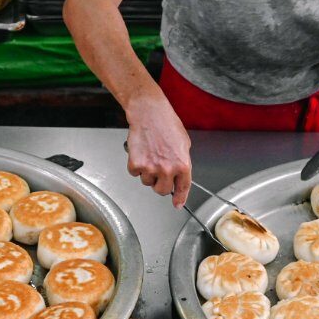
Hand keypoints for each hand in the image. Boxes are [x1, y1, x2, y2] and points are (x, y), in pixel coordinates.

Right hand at [125, 93, 192, 207]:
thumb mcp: (183, 145)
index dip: (179, 198)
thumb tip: (179, 177)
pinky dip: (136, 166)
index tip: (177, 204)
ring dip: (147, 173)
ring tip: (150, 155)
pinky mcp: (136, 164)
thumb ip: (182, 163)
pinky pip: (135, 173)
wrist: (149, 114)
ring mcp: (151, 168)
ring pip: (147, 182)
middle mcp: (167, 169)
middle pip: (162, 190)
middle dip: (160, 184)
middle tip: (158, 172)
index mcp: (183, 165)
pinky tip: (141, 153)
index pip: (182, 188)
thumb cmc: (166, 124)